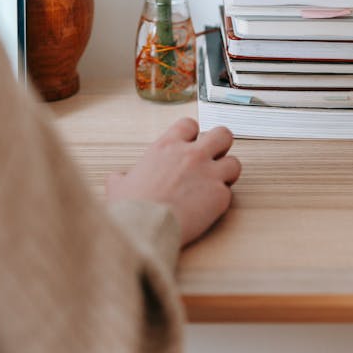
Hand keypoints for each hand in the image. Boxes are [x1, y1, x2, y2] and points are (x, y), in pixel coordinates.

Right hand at [105, 117, 240, 245]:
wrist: (145, 229)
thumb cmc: (131, 208)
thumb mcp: (118, 185)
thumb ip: (124, 176)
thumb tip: (119, 179)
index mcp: (166, 147)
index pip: (190, 124)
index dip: (193, 135)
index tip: (190, 146)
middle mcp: (192, 155)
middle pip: (223, 135)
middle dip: (220, 147)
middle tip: (212, 161)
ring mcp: (209, 174)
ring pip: (235, 163)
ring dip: (226, 173)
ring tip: (214, 186)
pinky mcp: (220, 196)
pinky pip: (229, 193)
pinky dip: (221, 200)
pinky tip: (208, 209)